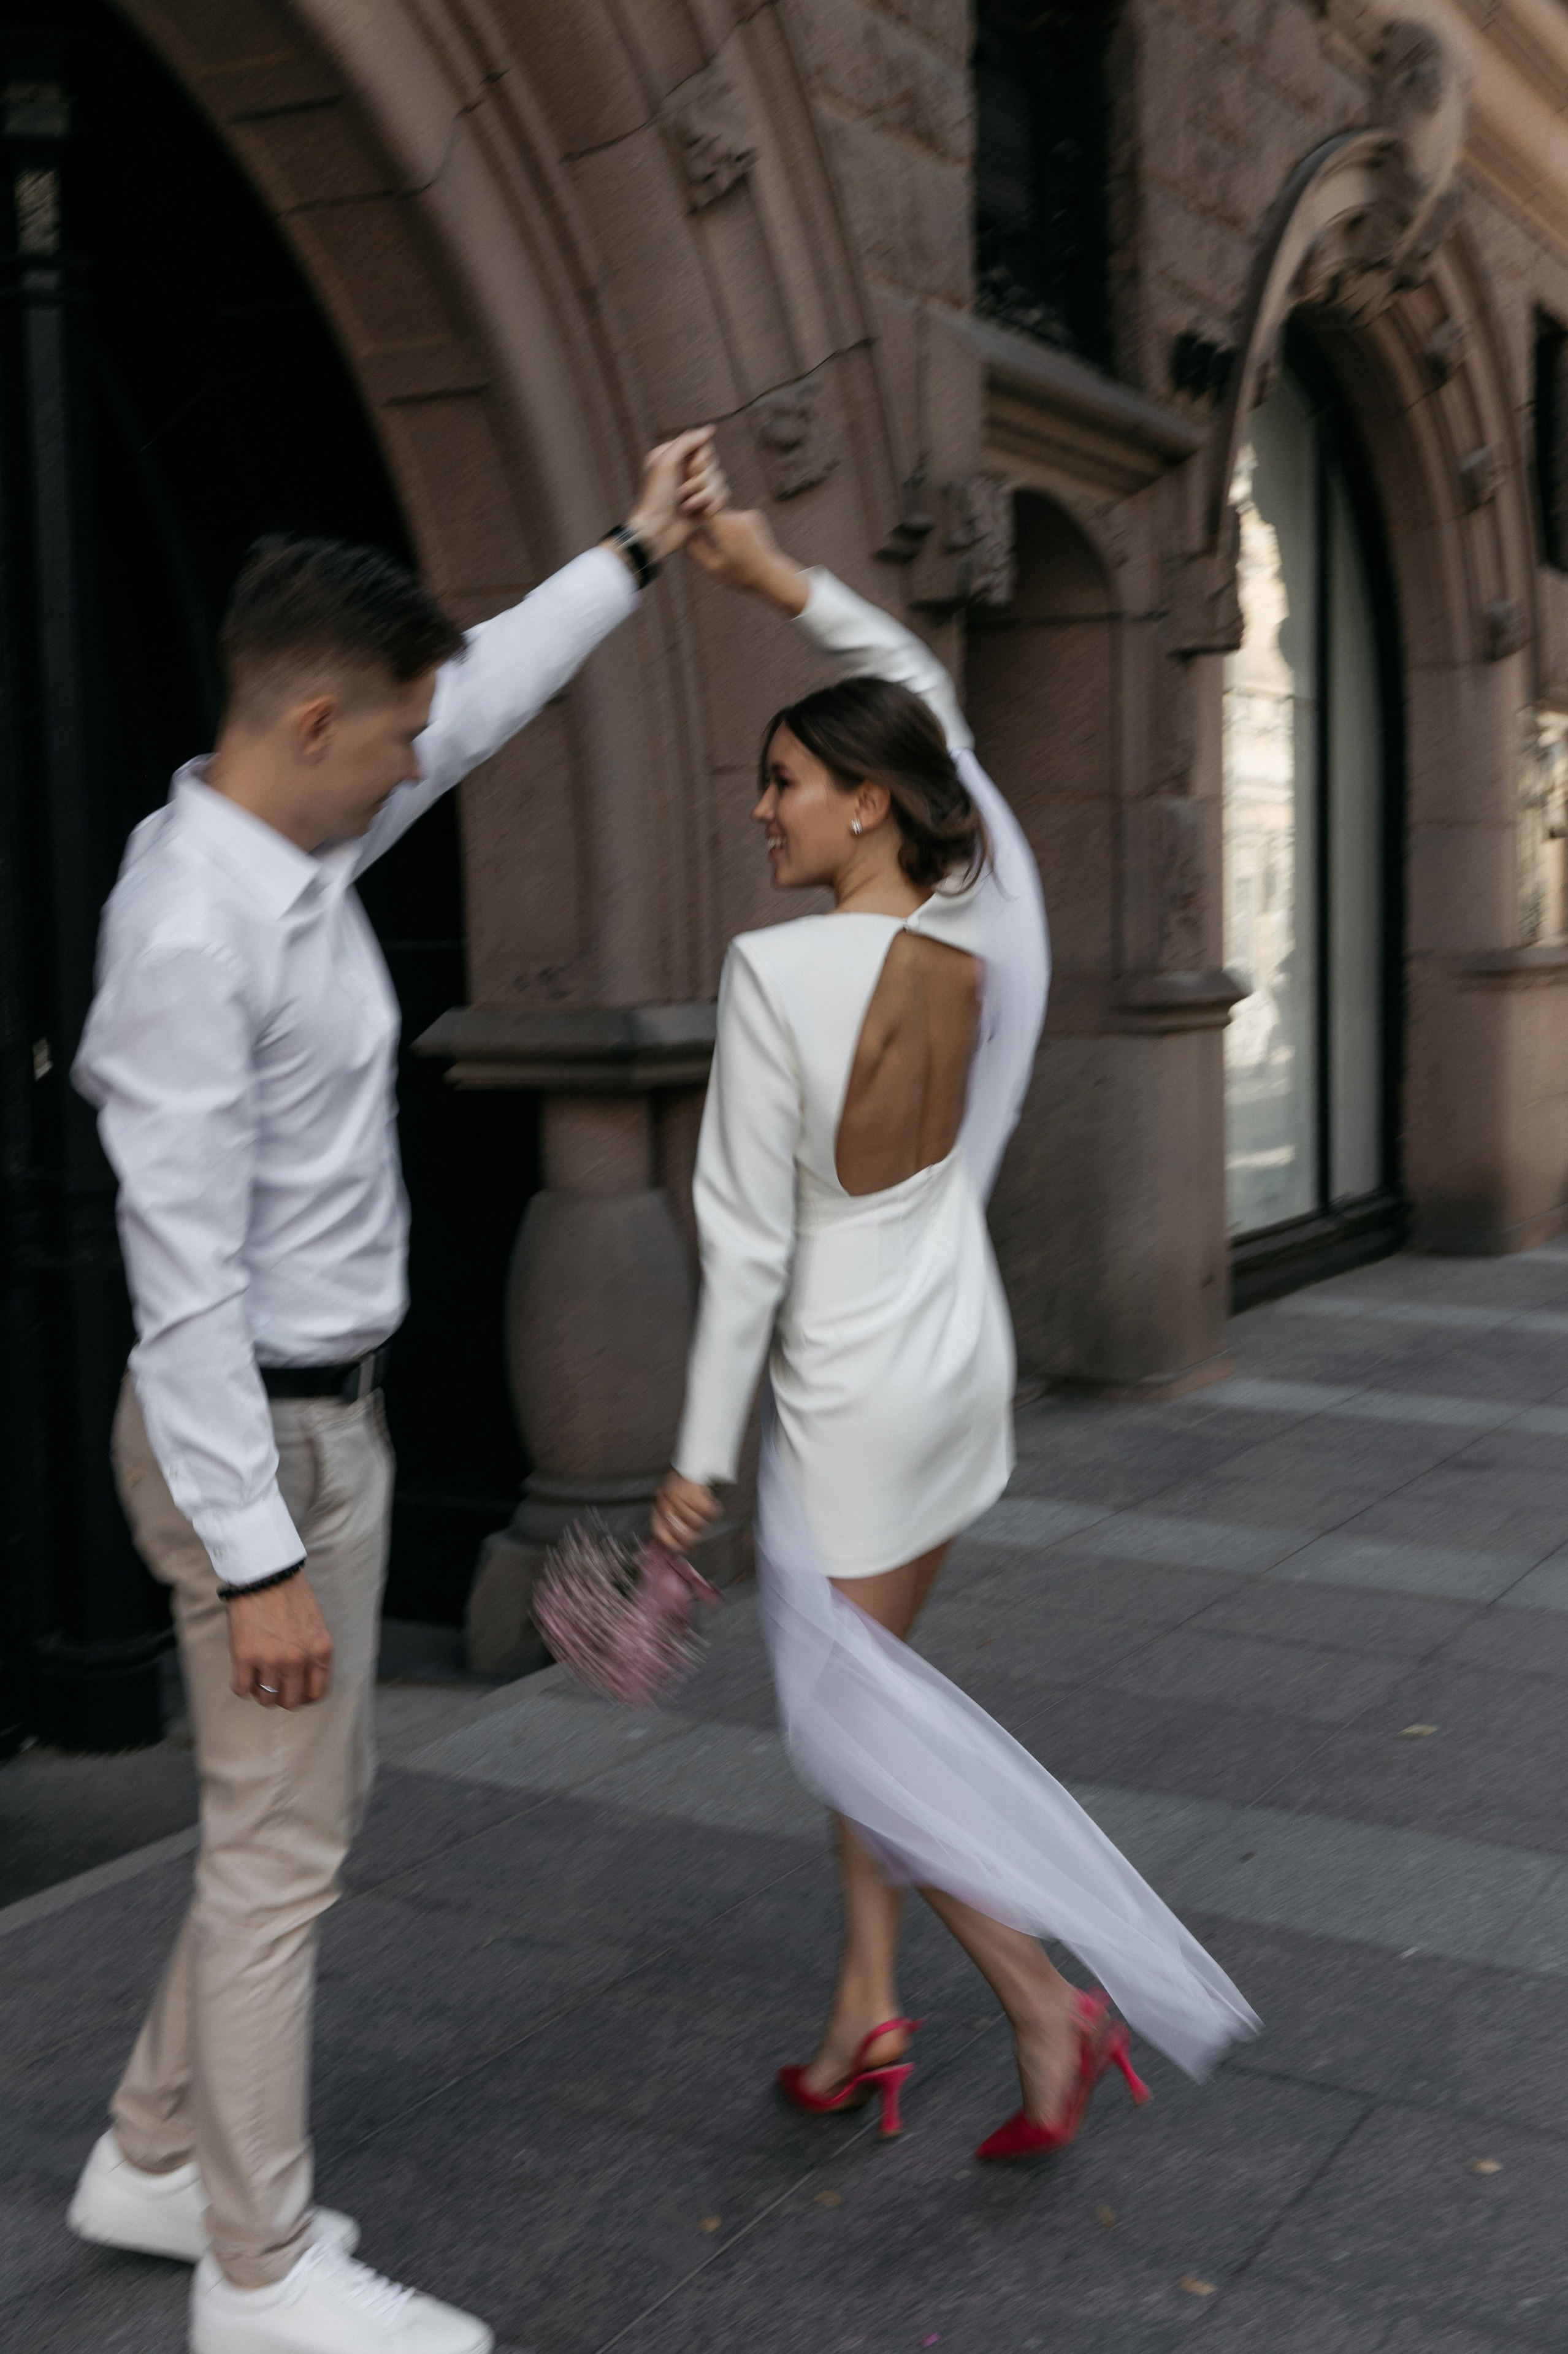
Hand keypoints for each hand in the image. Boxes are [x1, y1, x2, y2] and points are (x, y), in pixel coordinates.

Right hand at [227, 1572, 332, 1709]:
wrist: (265, 1573)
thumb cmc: (291, 1594)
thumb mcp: (315, 1624)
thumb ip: (313, 1652)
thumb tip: (305, 1679)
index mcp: (320, 1651)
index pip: (316, 1693)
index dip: (305, 1696)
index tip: (296, 1690)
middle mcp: (298, 1660)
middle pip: (290, 1701)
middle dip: (282, 1696)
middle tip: (275, 1685)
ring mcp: (270, 1660)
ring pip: (265, 1699)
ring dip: (261, 1691)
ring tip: (258, 1675)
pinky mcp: (244, 1657)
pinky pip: (242, 1689)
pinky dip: (242, 1685)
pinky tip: (244, 1672)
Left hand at [623, 426, 727, 563]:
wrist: (655, 533)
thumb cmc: (655, 497)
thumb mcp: (665, 463)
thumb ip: (687, 442)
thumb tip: (710, 429)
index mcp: (673, 456)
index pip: (703, 446)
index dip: (702, 457)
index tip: (691, 469)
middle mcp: (685, 470)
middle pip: (713, 463)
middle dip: (700, 480)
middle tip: (681, 493)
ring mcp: (696, 488)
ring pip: (720, 480)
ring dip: (704, 495)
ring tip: (685, 507)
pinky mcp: (704, 505)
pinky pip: (723, 496)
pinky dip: (714, 504)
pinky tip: (702, 514)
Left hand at [652, 1471, 721, 1553]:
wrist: (693, 1458)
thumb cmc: (682, 1480)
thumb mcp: (669, 1497)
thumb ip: (670, 1517)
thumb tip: (680, 1542)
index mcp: (658, 1502)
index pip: (660, 1531)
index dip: (673, 1544)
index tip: (685, 1549)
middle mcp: (666, 1501)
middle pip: (681, 1533)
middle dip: (693, 1540)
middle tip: (700, 1537)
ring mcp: (680, 1497)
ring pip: (697, 1524)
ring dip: (706, 1523)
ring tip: (707, 1516)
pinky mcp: (695, 1492)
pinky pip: (708, 1512)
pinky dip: (715, 1511)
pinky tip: (714, 1506)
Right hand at [686, 508, 808, 615]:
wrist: (772, 574)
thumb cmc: (740, 575)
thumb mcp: (713, 567)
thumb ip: (695, 548)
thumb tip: (686, 533)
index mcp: (725, 527)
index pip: (700, 511)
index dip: (690, 513)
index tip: (682, 518)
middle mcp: (737, 516)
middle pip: (712, 512)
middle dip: (705, 521)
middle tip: (698, 534)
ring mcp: (748, 514)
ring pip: (724, 514)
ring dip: (719, 525)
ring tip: (725, 546)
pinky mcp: (755, 515)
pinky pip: (736, 517)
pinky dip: (732, 526)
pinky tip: (737, 543)